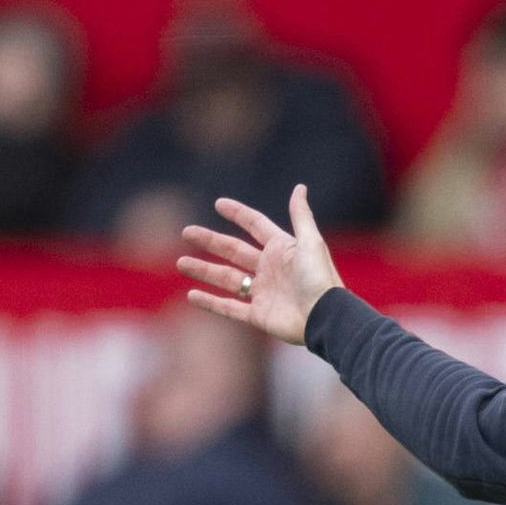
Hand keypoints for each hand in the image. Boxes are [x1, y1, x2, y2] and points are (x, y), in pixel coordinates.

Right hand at [176, 188, 341, 345]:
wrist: (324, 316)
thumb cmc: (320, 277)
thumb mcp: (310, 242)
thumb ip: (301, 215)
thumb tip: (300, 187)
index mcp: (282, 248)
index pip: (255, 226)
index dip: (238, 214)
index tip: (219, 204)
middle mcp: (270, 269)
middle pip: (233, 251)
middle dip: (210, 241)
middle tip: (187, 232)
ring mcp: (262, 292)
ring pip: (226, 278)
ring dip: (203, 270)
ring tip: (181, 263)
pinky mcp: (258, 315)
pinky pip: (229, 307)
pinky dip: (210, 302)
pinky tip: (191, 294)